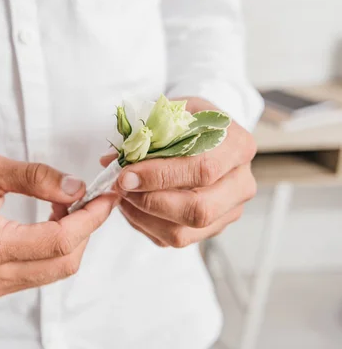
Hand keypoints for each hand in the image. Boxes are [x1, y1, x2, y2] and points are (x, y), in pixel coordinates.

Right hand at [0, 153, 117, 297]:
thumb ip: (35, 177)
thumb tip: (76, 188)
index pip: (58, 241)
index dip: (90, 218)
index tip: (106, 196)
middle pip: (64, 262)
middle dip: (86, 229)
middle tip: (90, 198)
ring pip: (56, 271)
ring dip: (73, 239)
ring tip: (67, 206)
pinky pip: (41, 272)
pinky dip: (57, 249)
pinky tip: (52, 223)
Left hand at [100, 97, 256, 247]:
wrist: (206, 134)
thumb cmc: (188, 123)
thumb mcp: (169, 114)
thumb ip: (144, 135)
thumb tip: (112, 160)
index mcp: (237, 146)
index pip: (202, 168)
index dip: (160, 176)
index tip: (125, 176)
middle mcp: (241, 183)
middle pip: (199, 209)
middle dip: (150, 202)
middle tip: (121, 188)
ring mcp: (229, 211)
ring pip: (184, 232)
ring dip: (143, 216)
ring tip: (122, 196)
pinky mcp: (212, 228)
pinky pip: (175, 238)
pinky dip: (146, 225)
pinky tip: (132, 205)